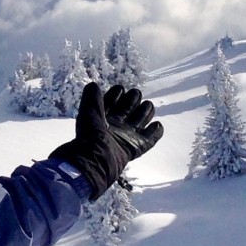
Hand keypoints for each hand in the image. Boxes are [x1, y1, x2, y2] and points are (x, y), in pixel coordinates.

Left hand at [48, 83, 163, 199]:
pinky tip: (156, 125)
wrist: (97, 160)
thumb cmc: (90, 136)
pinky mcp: (137, 147)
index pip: (114, 100)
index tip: (118, 91)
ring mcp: (128, 136)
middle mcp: (117, 125)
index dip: (117, 93)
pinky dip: (156, 131)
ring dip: (147, 110)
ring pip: (142, 118)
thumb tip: (94, 85)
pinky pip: (151, 138)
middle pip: (131, 106)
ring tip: (146, 106)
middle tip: (134, 96)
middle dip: (134, 98)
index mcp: (105, 117)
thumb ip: (92, 98)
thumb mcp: (88, 112)